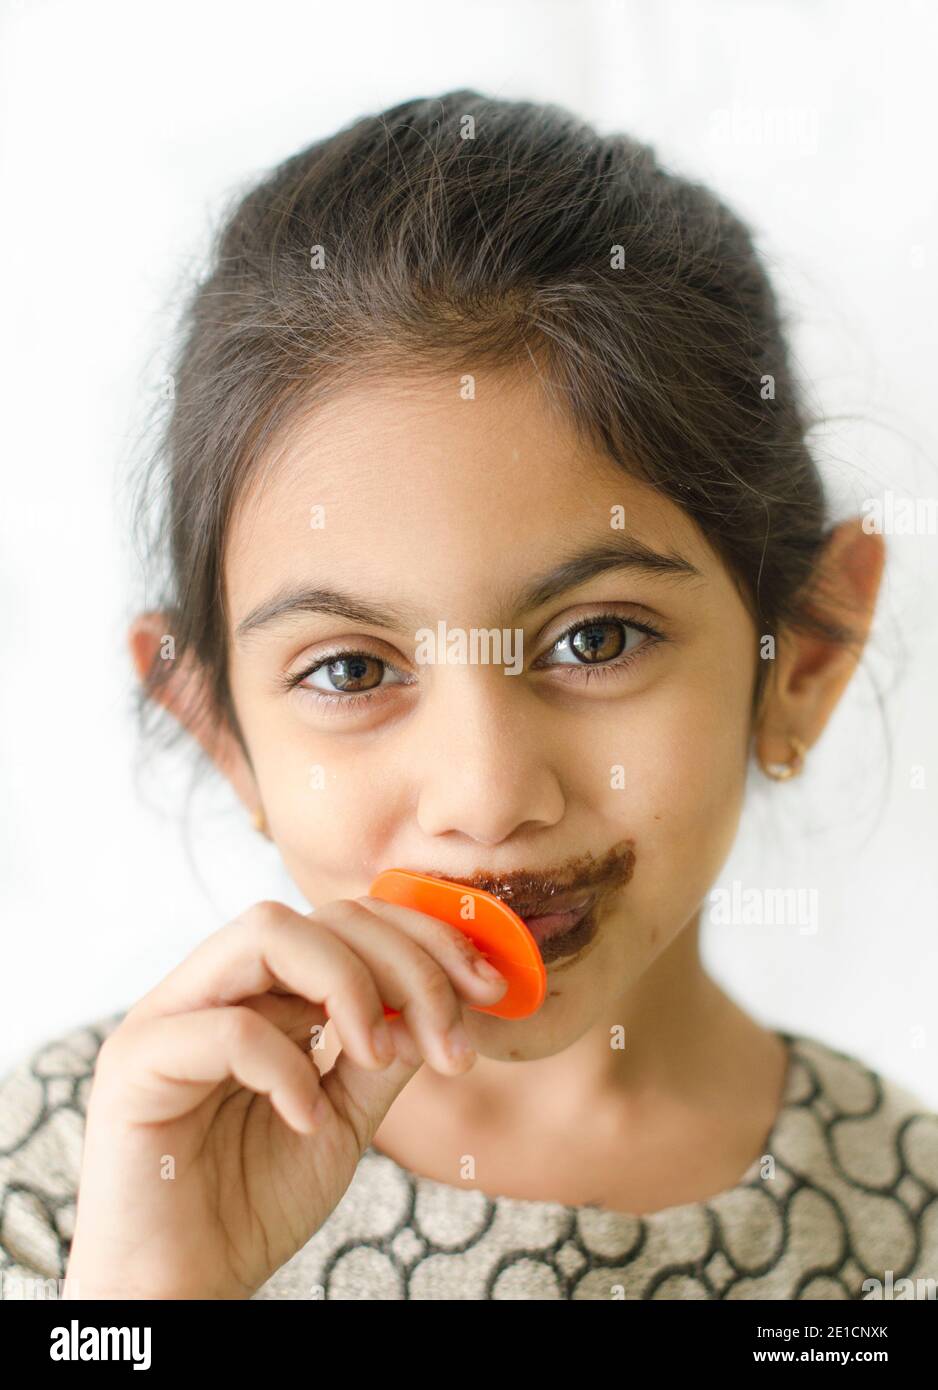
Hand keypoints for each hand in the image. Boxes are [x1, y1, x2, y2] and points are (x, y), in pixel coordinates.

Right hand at [62, 896, 506, 1298]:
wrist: (182, 1289)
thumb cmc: (251, 1204)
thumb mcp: (344, 1119)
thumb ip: (383, 1055)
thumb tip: (441, 998)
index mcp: (262, 991)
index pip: (350, 921)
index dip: (426, 939)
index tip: (492, 990)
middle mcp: (214, 986)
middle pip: (321, 916)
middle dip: (407, 965)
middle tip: (451, 1045)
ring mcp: (169, 1015)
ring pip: (267, 932)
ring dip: (349, 987)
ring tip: (378, 1059)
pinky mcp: (134, 1063)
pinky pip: (225, 1029)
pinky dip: (284, 1067)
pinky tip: (307, 1121)